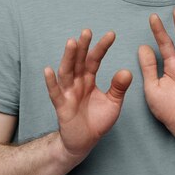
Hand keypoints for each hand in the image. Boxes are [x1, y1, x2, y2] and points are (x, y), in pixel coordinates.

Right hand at [44, 29, 131, 158]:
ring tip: (71, 42)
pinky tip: (48, 70)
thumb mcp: (113, 103)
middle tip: (87, 31)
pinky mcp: (62, 106)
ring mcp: (68, 93)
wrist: (84, 142)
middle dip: (83, 46)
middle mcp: (77, 83)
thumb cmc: (97, 121)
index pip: (95, 59)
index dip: (102, 47)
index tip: (112, 34)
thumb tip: (127, 71)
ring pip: (66, 72)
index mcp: (89, 79)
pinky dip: (51, 82)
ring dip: (68, 57)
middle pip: (79, 61)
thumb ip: (118, 88)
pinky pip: (55, 93)